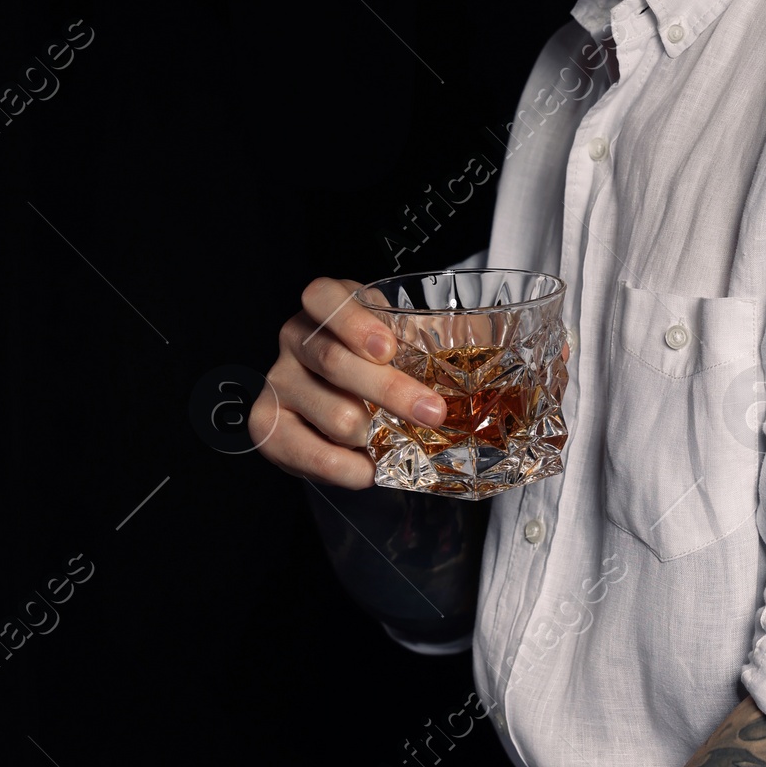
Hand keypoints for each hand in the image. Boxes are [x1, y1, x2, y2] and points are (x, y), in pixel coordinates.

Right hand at [254, 277, 446, 490]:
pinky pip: (306, 451)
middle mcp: (295, 336)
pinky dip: (344, 467)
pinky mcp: (267, 424)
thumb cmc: (383, 368)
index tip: (388, 348)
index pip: (322, 297)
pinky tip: (368, 469)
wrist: (344, 412)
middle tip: (432, 413)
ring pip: (330, 411)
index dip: (352, 320)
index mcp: (327, 305)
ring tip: (392, 441)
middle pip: (333, 360)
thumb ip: (442, 339)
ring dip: (371, 434)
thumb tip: (498, 350)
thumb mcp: (409, 342)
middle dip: (389, 391)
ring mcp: (277, 380)